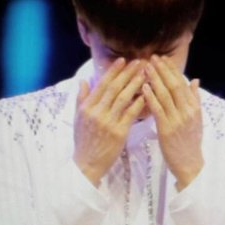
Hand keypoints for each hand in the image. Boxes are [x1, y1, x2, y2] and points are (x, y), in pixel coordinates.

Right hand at [74, 58, 145, 186]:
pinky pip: (130, 114)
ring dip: (135, 84)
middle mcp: (97, 112)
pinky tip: (146, 95)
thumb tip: (84, 80)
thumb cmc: (83, 140)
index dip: (113, 71)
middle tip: (139, 61)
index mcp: (87, 107)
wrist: (87, 165)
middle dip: (127, 73)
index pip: (102, 84)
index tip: (122, 60)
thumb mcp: (78, 118)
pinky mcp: (118, 133)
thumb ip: (81, 98)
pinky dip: (139, 103)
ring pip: (123, 98)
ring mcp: (108, 122)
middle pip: (114, 88)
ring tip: (144, 73)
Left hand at [142, 56, 203, 190]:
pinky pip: (158, 109)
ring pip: (165, 94)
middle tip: (153, 57)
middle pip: (174, 85)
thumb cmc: (191, 141)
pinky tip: (144, 87)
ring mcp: (177, 120)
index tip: (163, 58)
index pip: (182, 83)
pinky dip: (151, 96)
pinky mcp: (166, 129)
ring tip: (146, 67)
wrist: (190, 165)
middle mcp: (187, 111)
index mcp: (194, 107)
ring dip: (155, 79)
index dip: (172, 69)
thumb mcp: (197, 119)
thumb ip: (195, 98)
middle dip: (163, 70)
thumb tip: (195, 80)